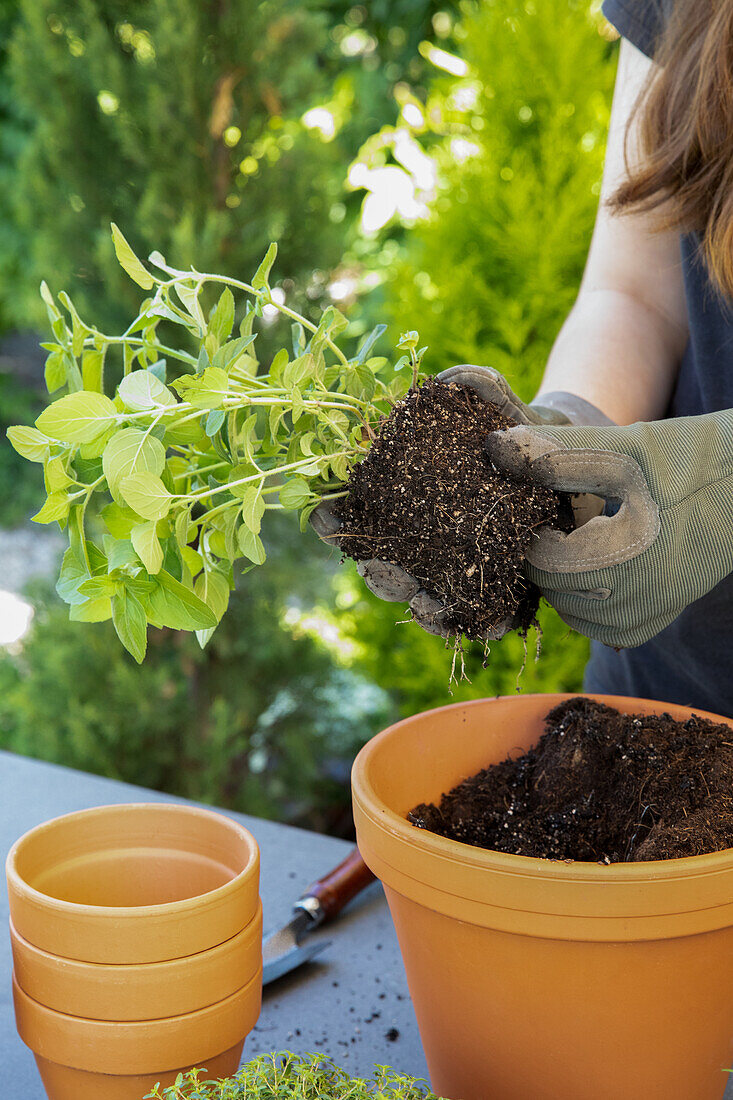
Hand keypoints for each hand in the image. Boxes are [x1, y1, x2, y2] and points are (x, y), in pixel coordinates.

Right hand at [311, 365, 606, 639]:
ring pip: (420, 596)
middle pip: (379, 565)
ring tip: (428, 605)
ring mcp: (448, 566)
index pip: (348, 511)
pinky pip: (473, 614)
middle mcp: (413, 537)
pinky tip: (480, 623)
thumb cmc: (508, 419)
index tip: (334, 518)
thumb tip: (444, 385)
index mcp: (395, 493)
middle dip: (380, 572)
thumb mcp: (488, 395)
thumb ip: (465, 385)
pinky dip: (472, 621)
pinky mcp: (489, 587)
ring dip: (419, 605)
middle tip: (390, 571)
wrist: (564, 453)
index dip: (332, 518)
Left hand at [486, 411, 732, 646]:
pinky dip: (591, 605)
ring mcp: (655, 611)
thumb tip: (494, 450)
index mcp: (628, 554)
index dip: (531, 533)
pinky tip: (596, 568)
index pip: (545, 563)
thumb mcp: (619, 449)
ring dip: (563, 583)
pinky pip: (609, 629)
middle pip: (557, 593)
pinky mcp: (664, 615)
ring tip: (572, 542)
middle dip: (544, 557)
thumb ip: (555, 454)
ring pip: (578, 618)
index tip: (540, 506)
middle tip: (553, 522)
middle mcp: (642, 595)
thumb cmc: (686, 459)